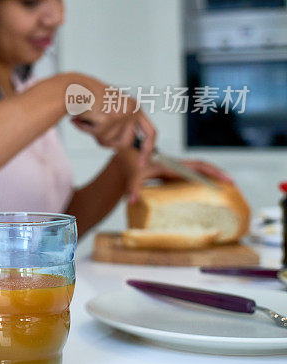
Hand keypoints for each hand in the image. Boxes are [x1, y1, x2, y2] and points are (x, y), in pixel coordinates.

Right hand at [68, 75, 156, 166]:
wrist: (74, 86)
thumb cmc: (88, 96)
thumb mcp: (110, 108)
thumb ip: (119, 124)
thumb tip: (119, 145)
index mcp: (134, 107)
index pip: (150, 132)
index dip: (147, 150)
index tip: (141, 163)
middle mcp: (132, 110)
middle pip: (125, 143)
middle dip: (108, 141)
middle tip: (94, 131)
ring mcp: (122, 114)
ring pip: (110, 142)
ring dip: (95, 135)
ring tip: (86, 120)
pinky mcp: (111, 119)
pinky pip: (97, 136)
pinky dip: (85, 130)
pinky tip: (80, 119)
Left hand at [118, 149, 233, 202]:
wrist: (131, 162)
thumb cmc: (134, 170)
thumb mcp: (133, 178)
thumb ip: (133, 188)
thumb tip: (132, 201)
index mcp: (173, 165)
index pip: (197, 166)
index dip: (211, 171)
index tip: (224, 179)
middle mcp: (179, 165)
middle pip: (204, 166)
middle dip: (219, 173)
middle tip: (232, 184)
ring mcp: (179, 169)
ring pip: (202, 170)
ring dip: (215, 176)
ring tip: (228, 188)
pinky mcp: (178, 174)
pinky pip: (195, 174)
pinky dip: (206, 179)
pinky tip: (212, 190)